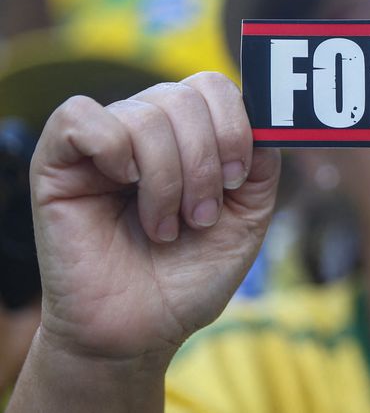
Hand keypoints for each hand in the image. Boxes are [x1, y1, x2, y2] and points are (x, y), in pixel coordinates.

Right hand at [29, 72, 279, 362]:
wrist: (141, 331)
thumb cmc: (189, 275)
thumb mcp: (248, 217)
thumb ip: (262, 165)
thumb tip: (262, 121)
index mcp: (189, 134)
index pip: (213, 86)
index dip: (233, 126)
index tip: (236, 181)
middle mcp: (146, 128)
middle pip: (183, 97)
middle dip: (203, 163)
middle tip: (199, 217)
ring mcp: (102, 143)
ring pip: (145, 113)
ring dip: (167, 179)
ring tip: (165, 226)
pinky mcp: (57, 163)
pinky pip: (80, 116)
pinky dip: (113, 149)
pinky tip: (123, 186)